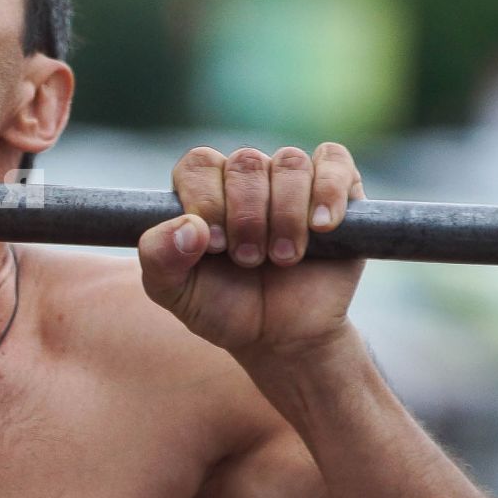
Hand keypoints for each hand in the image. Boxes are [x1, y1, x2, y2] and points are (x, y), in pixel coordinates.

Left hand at [138, 143, 365, 360]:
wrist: (281, 337)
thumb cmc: (223, 307)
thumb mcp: (174, 293)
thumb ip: (159, 258)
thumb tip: (188, 227)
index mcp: (202, 191)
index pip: (199, 165)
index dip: (206, 200)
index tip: (214, 246)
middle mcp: (245, 177)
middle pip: (245, 162)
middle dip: (246, 217)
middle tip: (249, 260)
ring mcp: (291, 181)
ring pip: (289, 162)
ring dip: (286, 214)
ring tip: (283, 258)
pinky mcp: (337, 190)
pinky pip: (334, 160)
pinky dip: (329, 190)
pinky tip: (321, 227)